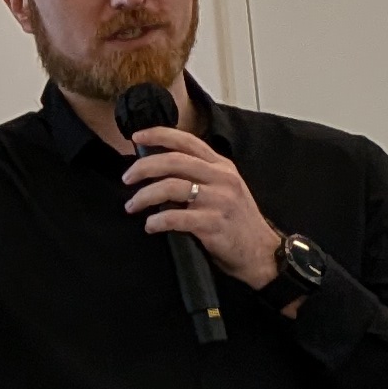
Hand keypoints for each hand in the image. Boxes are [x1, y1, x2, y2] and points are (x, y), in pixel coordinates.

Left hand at [120, 125, 281, 288]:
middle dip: (143, 167)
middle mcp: (222, 178)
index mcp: (222, 166)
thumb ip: (199, 175)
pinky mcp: (214, 224)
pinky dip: (157, 221)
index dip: (159, 135)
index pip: (188, 141)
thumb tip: (158, 166)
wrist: (261, 253)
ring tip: (132, 206)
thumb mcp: (224, 188)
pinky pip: (176, 218)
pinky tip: (150, 226)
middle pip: (174, 161)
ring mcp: (219, 200)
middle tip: (126, 178)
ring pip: (171, 187)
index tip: (136, 137)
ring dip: (144, 196)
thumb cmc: (236, 221)